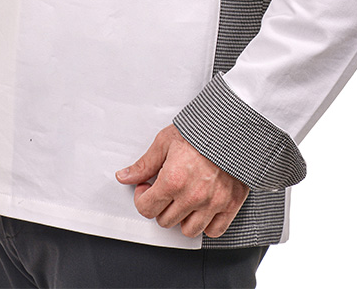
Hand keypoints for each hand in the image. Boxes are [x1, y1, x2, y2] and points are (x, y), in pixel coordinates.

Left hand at [116, 124, 248, 238]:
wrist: (231, 126)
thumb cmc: (200, 131)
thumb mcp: (166, 141)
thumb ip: (144, 164)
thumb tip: (124, 176)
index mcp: (173, 179)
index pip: (146, 209)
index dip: (142, 198)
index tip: (148, 188)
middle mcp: (192, 195)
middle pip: (165, 221)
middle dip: (161, 206)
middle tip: (166, 190)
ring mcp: (213, 203)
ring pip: (188, 230)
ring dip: (182, 218)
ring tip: (184, 199)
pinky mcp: (230, 205)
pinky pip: (214, 232)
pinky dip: (206, 224)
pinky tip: (202, 207)